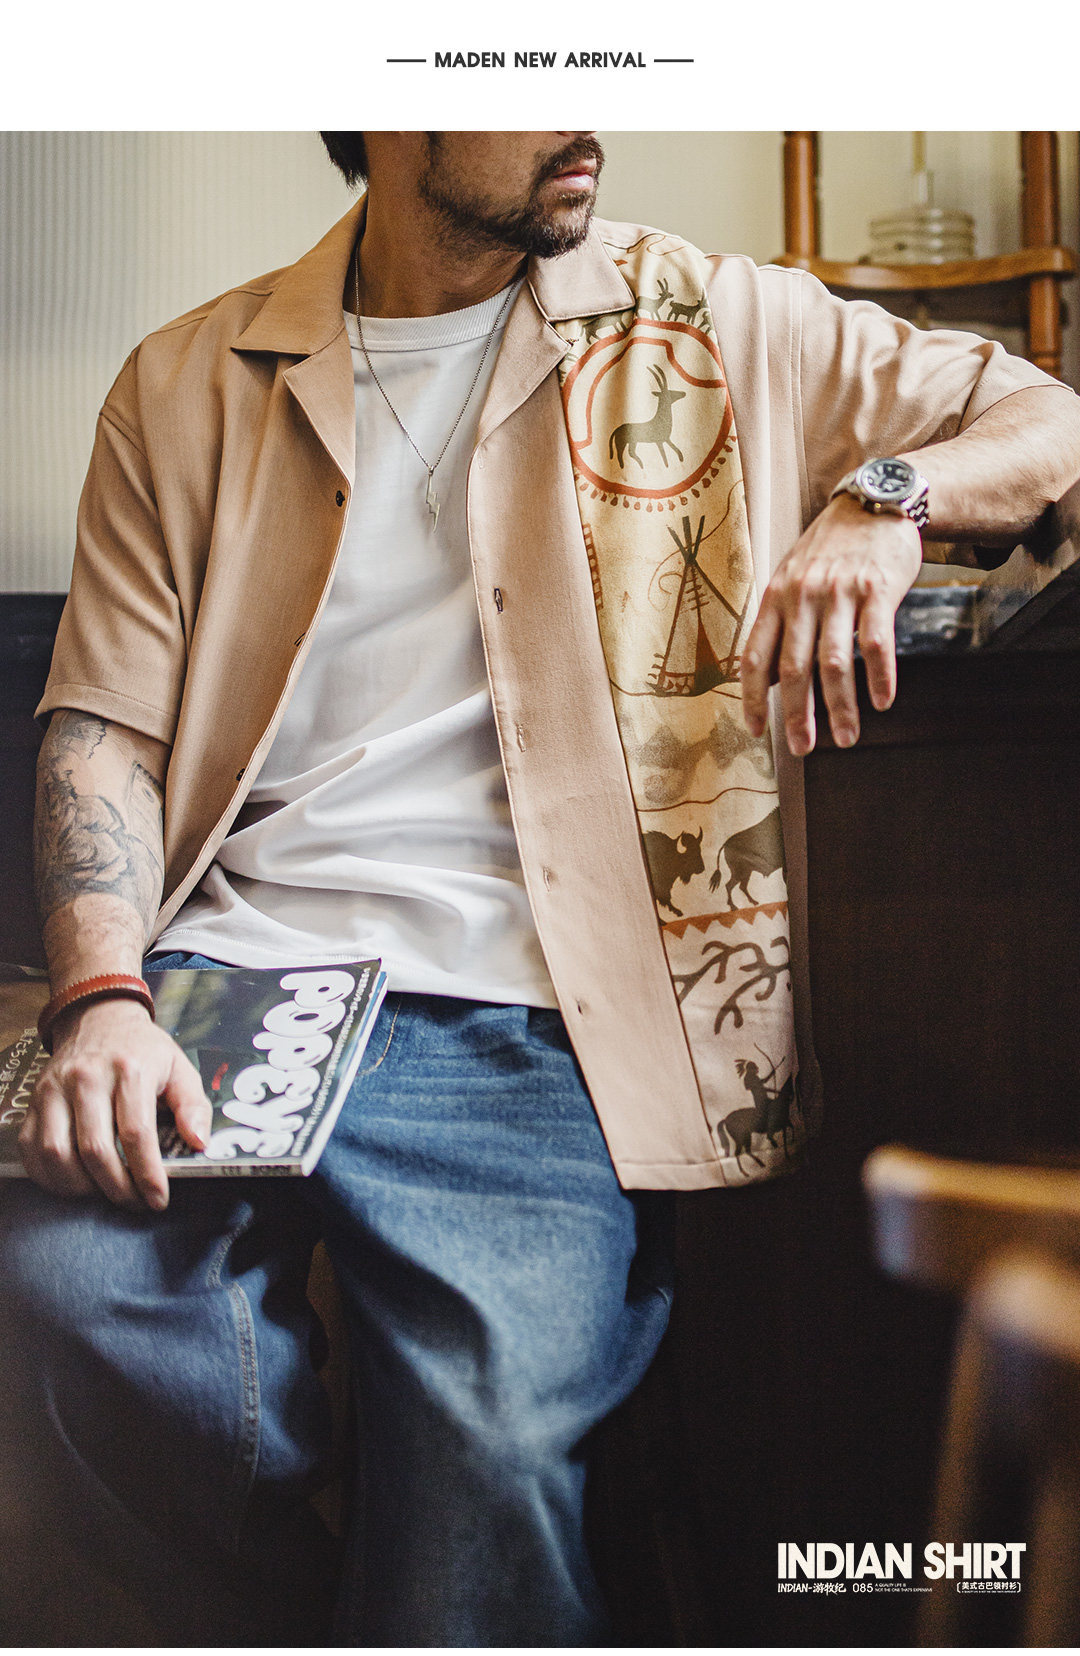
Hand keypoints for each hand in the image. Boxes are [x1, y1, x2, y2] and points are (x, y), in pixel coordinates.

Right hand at [20, 998, 212, 1209]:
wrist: (99, 1018)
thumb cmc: (143, 1050)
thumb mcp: (179, 1067)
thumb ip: (193, 1105)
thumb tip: (198, 1142)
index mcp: (130, 1069)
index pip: (136, 1133)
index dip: (147, 1174)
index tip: (158, 1198)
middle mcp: (88, 1078)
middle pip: (95, 1149)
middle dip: (117, 1188)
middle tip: (134, 1203)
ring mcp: (56, 1088)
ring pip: (58, 1153)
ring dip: (80, 1187)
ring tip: (104, 1194)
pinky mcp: (35, 1099)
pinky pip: (32, 1147)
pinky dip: (49, 1176)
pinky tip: (74, 1184)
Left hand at [740, 494, 922, 754]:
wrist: (877, 501)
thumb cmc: (831, 548)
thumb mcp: (792, 577)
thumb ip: (781, 624)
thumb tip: (770, 681)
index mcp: (776, 597)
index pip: (756, 657)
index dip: (753, 698)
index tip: (757, 731)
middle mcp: (802, 595)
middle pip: (794, 667)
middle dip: (797, 714)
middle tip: (802, 748)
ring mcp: (840, 592)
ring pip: (835, 662)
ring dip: (840, 706)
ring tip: (846, 738)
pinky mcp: (877, 589)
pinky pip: (877, 642)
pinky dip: (879, 677)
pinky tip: (881, 702)